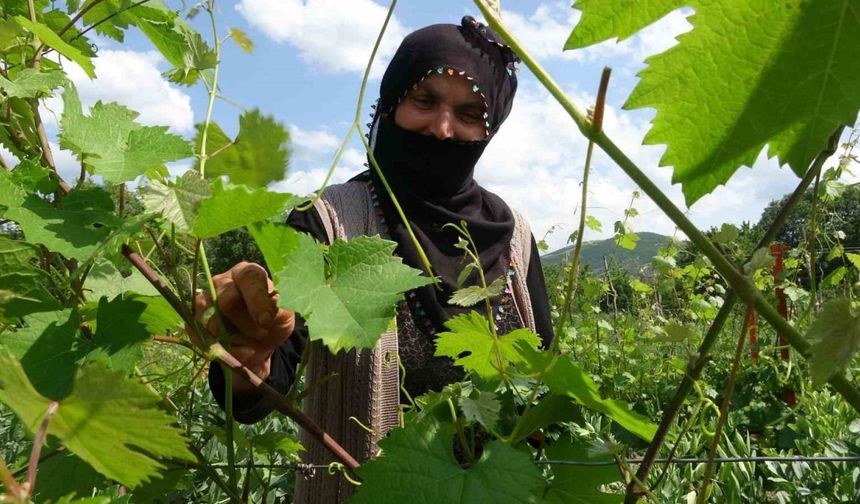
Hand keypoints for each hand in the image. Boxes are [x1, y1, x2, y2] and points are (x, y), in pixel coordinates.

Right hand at [190, 262, 294, 394]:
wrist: (256, 346)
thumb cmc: (272, 324)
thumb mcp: (283, 316)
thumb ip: (277, 310)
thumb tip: (265, 314)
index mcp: (248, 273)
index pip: (249, 277)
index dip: (257, 299)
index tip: (266, 320)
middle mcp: (223, 281)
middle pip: (228, 300)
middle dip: (247, 324)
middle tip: (259, 333)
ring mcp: (204, 299)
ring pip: (212, 321)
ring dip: (232, 338)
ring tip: (246, 338)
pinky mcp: (193, 319)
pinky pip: (200, 335)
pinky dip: (218, 347)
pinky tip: (231, 346)